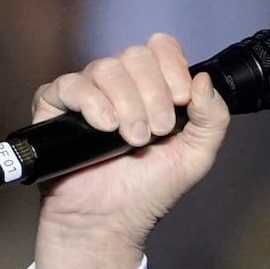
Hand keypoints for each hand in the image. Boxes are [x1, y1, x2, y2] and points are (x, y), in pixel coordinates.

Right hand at [30, 33, 230, 268]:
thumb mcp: (197, 156)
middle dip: (154, 94)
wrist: (111, 221)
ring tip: (132, 140)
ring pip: (106, 68)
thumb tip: (204, 80)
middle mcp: (120, 84)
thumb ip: (213, 118)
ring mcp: (88, 93)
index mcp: (153, 87)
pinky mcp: (56, 106)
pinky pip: (71, 84)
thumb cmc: (150, 190)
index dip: (172, 67)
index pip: (161, 47)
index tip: (180, 100)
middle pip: (136, 55)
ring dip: (128, 105)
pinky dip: (93, 103)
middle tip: (156, 133)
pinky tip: (105, 127)